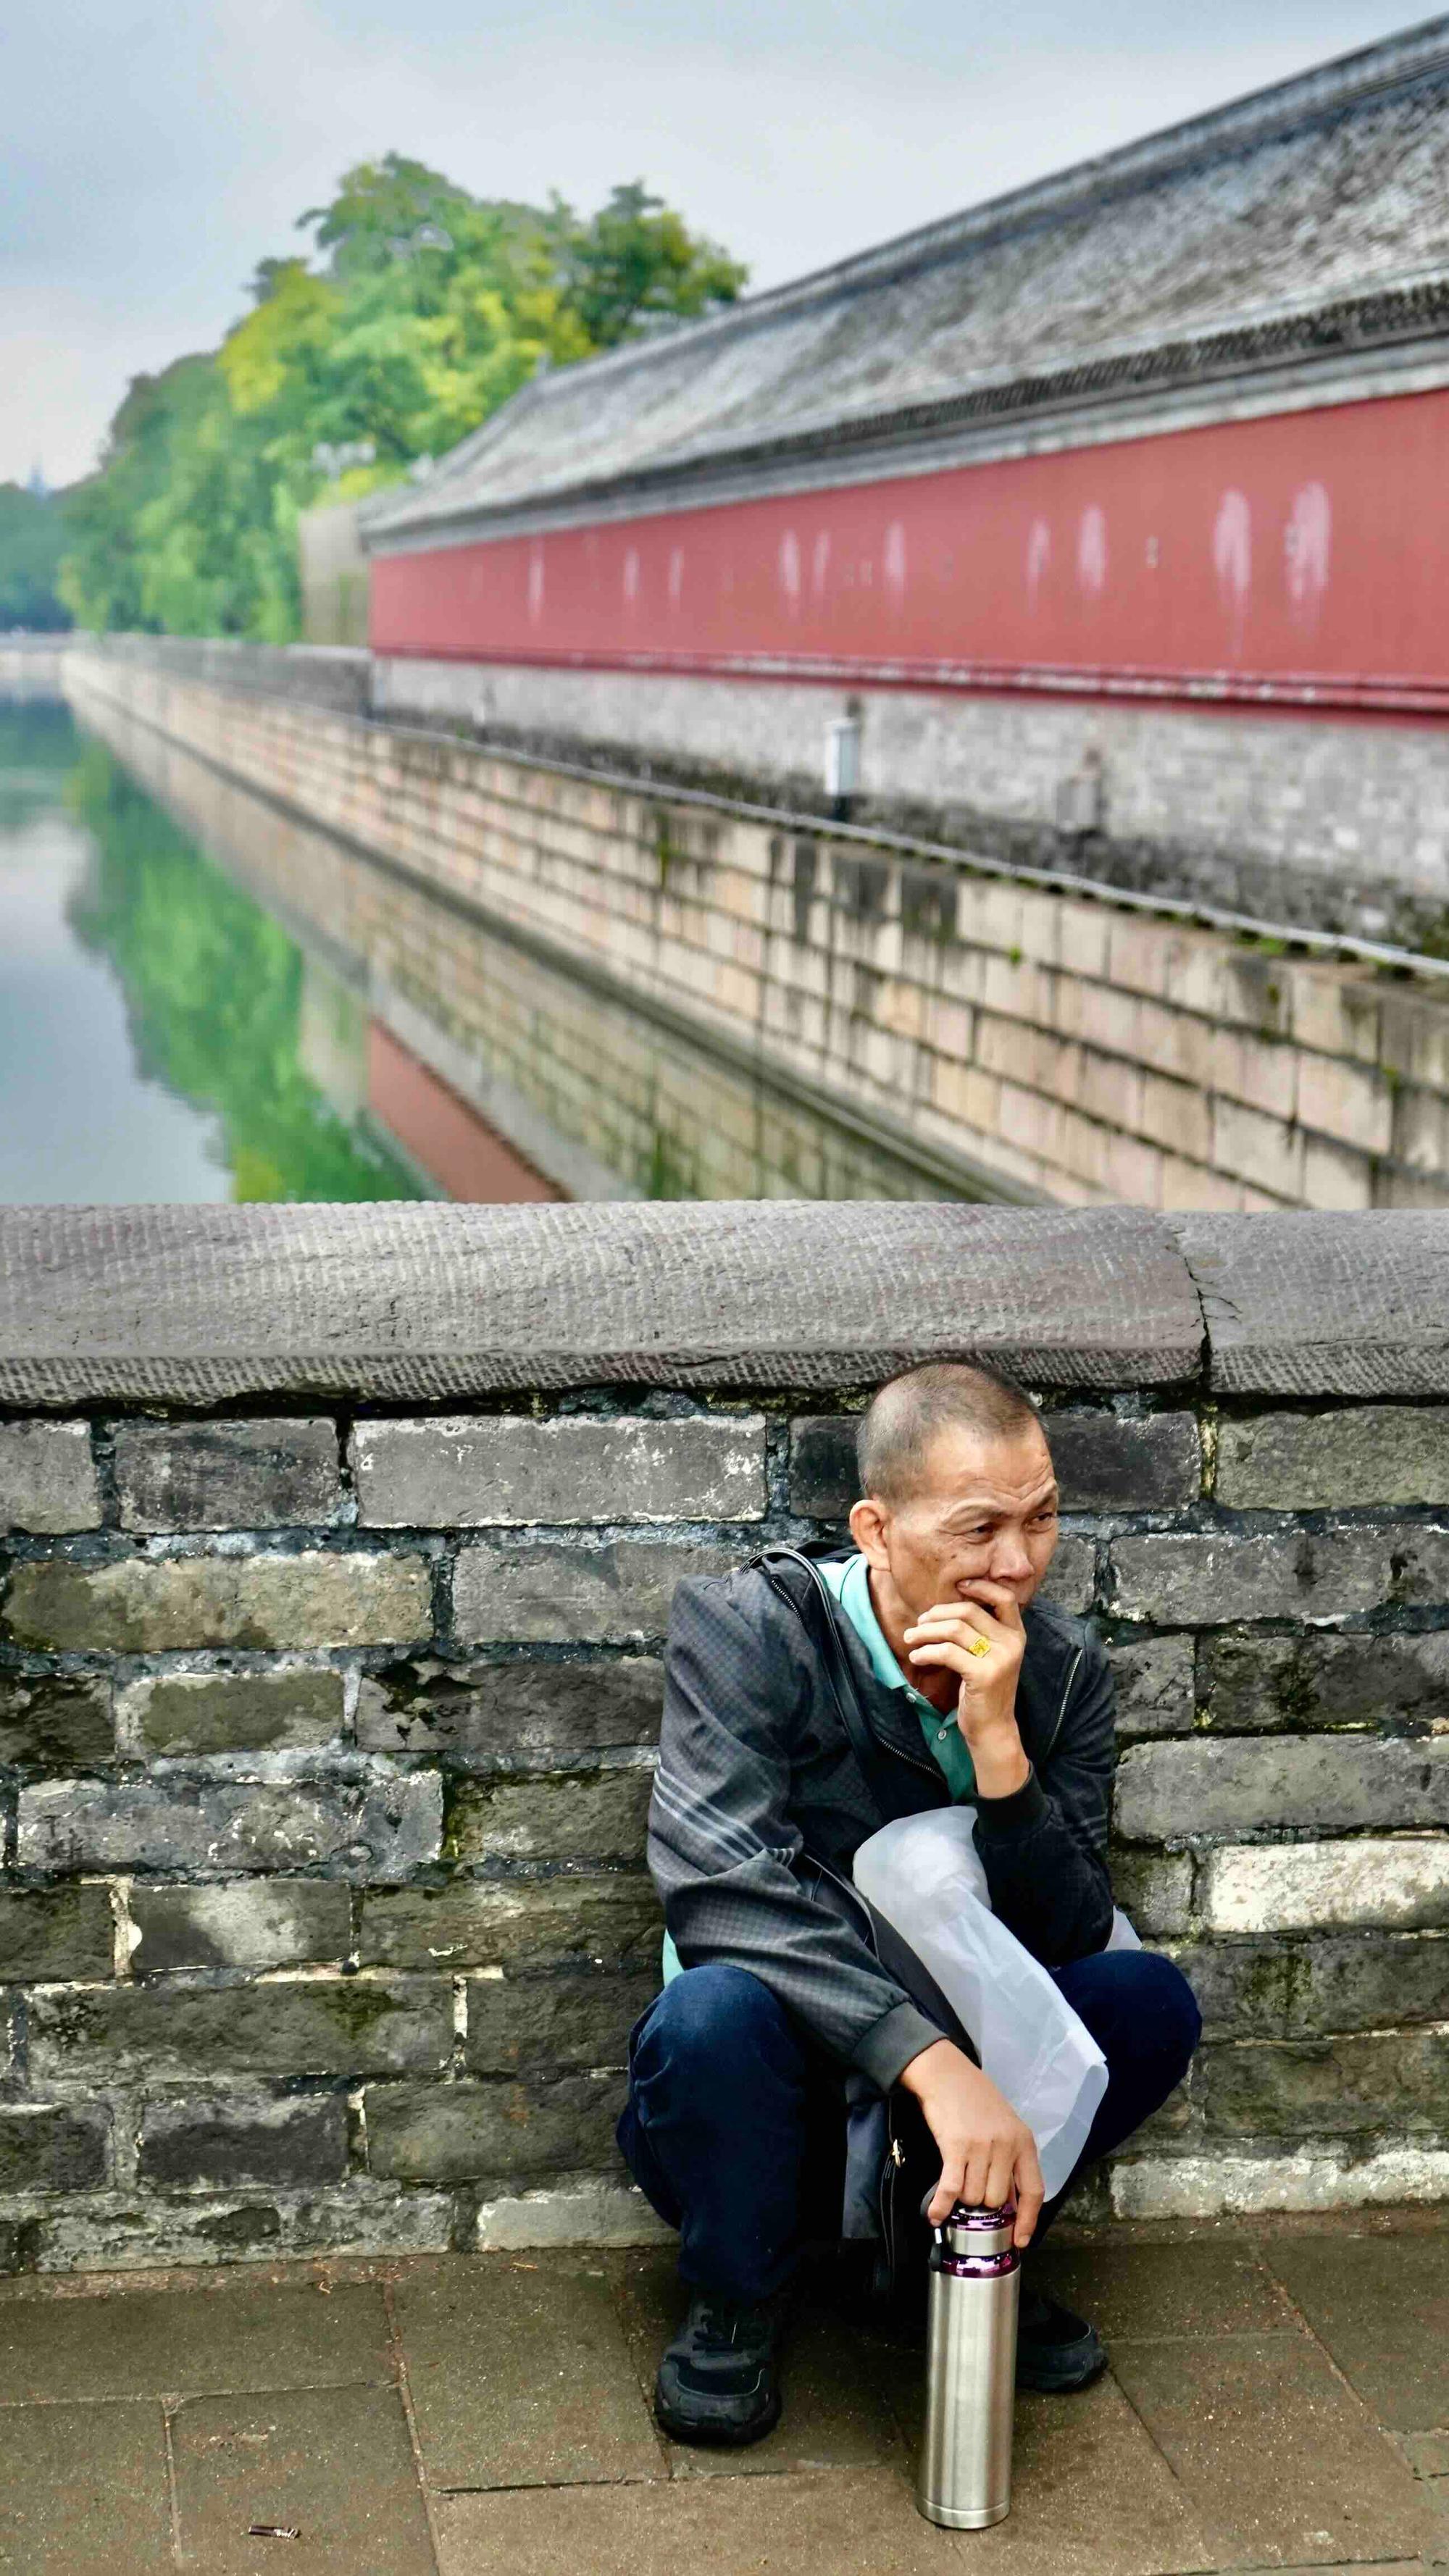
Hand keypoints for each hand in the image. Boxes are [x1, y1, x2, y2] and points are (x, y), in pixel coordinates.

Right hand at [899, 2037, 1044, 2244]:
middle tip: (971, 2191)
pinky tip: (934, 2214)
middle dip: (982, 2204)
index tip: (1019, 2240)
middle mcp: (1006, 2146)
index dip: (1027, 2220)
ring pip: (973, 2197)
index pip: (1034, 2191)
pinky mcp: (956, 2147)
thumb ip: (1009, 2161)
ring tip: (955, 2181)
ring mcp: (981, 2147)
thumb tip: (1005, 2202)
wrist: (947, 2074)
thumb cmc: (976, 2100)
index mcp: (1024, 2142)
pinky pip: (951, 2189)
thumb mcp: (1005, 2127)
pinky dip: (941, 2206)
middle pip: (997, 2200)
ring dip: (962, 2198)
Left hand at [903, 1582, 1028, 1793]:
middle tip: (918, 1623)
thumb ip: (980, 1632)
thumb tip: (945, 1607)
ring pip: (954, 1629)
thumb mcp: (989, 1656)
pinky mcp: (983, 1675)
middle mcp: (1012, 1643)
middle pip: (968, 1611)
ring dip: (925, 1631)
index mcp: (1016, 1635)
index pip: (1005, 1598)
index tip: (958, 1585)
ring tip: (910, 1639)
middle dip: (937, 1614)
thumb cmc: (984, 1691)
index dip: (981, 1586)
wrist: (992, 1729)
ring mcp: (1000, 1659)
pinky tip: (916, 1657)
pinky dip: (926, 1651)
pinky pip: (947, 1652)